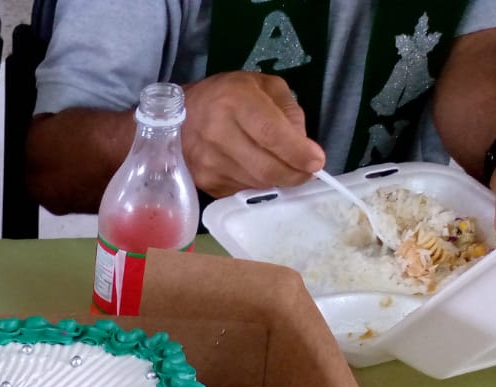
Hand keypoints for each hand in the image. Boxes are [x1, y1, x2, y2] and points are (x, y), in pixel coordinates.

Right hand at [182, 71, 325, 195]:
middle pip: (266, 167)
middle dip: (294, 174)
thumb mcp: (264, 87)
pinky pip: (241, 190)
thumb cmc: (227, 96)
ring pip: (256, 184)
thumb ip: (289, 112)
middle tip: (307, 172)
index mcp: (235, 101)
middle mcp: (217, 133)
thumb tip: (303, 148)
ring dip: (277, 180)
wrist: (179, 116)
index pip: (272, 135)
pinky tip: (256, 169)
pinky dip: (257, 184)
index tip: (317, 162)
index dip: (298, 153)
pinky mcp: (204, 182)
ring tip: (282, 167)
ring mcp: (208, 163)